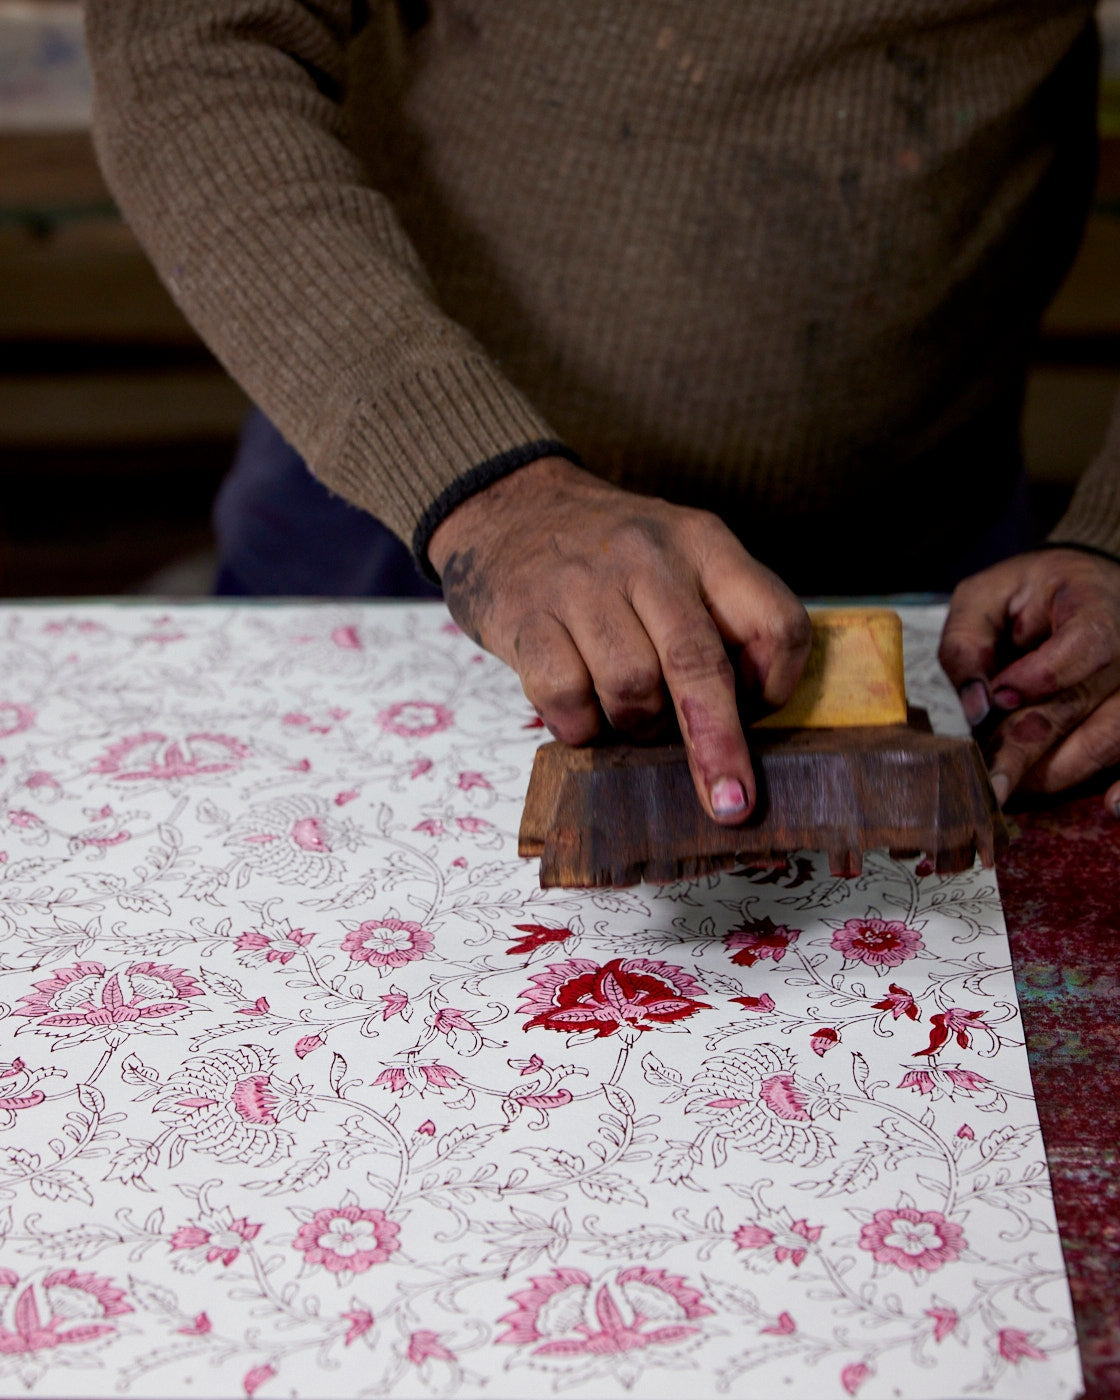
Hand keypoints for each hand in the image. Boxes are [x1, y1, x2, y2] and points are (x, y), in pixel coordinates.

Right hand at [428, 457, 810, 823]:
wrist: (510, 506)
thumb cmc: (610, 554)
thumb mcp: (681, 556)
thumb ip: (722, 615)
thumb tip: (749, 714)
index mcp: (703, 543)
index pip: (771, 619)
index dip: (776, 680)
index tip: (761, 709)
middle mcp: (647, 557)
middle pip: (698, 664)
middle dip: (717, 745)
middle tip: (730, 803)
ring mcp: (582, 583)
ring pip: (631, 687)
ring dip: (636, 724)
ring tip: (628, 714)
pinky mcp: (526, 614)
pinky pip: (564, 695)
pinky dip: (578, 726)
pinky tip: (579, 716)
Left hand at [938, 548, 1119, 813]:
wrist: (1085, 589)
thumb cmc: (1029, 594)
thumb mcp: (986, 597)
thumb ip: (969, 641)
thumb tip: (974, 704)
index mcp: (1094, 606)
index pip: (1087, 643)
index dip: (1046, 674)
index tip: (1001, 696)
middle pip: (1082, 706)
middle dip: (1026, 748)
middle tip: (987, 782)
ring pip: (1106, 741)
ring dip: (1053, 774)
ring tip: (1006, 789)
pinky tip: (1110, 807)